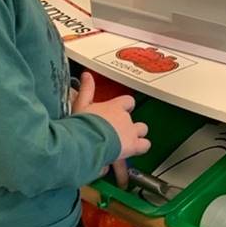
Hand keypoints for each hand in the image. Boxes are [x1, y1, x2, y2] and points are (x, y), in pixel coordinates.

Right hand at [75, 70, 148, 184]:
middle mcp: (125, 118)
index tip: (120, 111)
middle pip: (135, 116)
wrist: (86, 141)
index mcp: (115, 106)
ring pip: (143, 130)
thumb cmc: (82, 124)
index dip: (125, 107)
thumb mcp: (81, 104)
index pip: (128, 101)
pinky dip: (140, 148)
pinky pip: (145, 146)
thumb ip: (86, 89)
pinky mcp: (133, 146)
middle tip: (121, 131)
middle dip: (132, 124)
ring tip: (128, 142)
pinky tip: (132, 151)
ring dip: (138, 135)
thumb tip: (86, 75)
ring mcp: (131, 132)